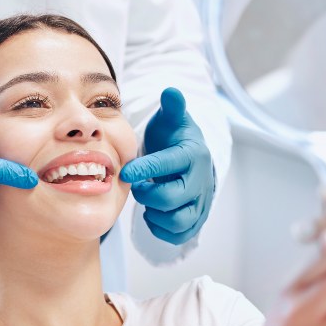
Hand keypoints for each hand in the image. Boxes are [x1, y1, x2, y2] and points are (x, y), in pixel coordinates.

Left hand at [119, 87, 214, 244]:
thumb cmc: (174, 139)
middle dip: (147, 193)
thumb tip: (170, 91)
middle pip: (172, 198)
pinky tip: (152, 213)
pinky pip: (179, 234)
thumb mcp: (172, 120)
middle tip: (136, 186)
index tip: (125, 171)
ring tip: (146, 199)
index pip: (169, 164)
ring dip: (155, 213)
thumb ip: (171, 107)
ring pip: (178, 220)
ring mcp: (200, 203)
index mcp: (192, 155)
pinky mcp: (195, 219)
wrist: (191, 159)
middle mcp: (200, 181)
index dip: (146, 169)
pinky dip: (162, 229)